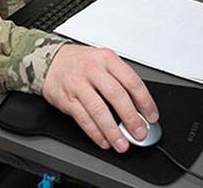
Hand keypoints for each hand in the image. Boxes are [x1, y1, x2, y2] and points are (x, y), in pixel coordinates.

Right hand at [42, 44, 158, 152]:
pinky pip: (83, 118)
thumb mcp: (104, 62)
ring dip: (113, 130)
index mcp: (107, 59)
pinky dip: (95, 132)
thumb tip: (140, 108)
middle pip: (116, 96)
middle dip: (131, 118)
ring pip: (99, 110)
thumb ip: (121, 81)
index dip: (145, 101)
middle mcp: (93, 70)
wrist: (51, 61)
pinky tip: (103, 140)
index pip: (132, 81)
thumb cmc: (81, 63)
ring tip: (122, 143)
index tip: (151, 117)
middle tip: (139, 133)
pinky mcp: (67, 99)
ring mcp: (78, 84)